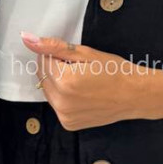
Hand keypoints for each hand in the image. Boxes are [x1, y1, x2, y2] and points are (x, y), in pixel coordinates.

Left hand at [20, 33, 148, 129]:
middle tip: (80, 69)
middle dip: (55, 68)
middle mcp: (61, 101)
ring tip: (82, 82)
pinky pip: (57, 105)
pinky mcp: (69, 124)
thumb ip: (54, 47)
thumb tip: (27, 39)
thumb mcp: (86, 53)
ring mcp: (64, 115)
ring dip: (58, 83)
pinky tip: (83, 95)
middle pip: (42, 76)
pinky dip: (64, 98)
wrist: (135, 95)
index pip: (43, 59)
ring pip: (48, 91)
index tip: (75, 58)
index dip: (58, 55)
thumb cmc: (115, 71)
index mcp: (64, 81)